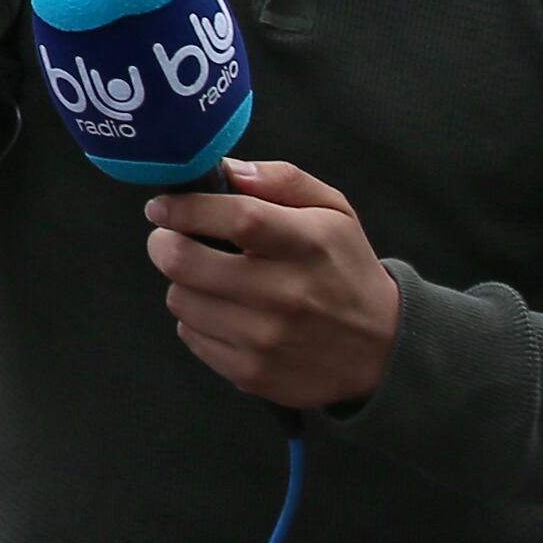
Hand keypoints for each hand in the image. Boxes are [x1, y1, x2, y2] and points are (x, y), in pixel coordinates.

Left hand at [141, 160, 403, 406]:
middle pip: (186, 263)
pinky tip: (228, 313)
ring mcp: (264, 339)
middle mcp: (284, 294)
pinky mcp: (250, 372)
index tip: (161, 206)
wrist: (381, 350)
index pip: (236, 218)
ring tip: (213, 279)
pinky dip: (198, 320)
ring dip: (185, 283)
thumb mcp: (334, 211)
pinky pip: (191, 336)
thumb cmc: (346, 269)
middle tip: (170, 237)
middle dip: (164, 243)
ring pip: (180, 300)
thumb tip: (227, 169)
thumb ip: (281, 180)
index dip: (186, 208)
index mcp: (306, 244)